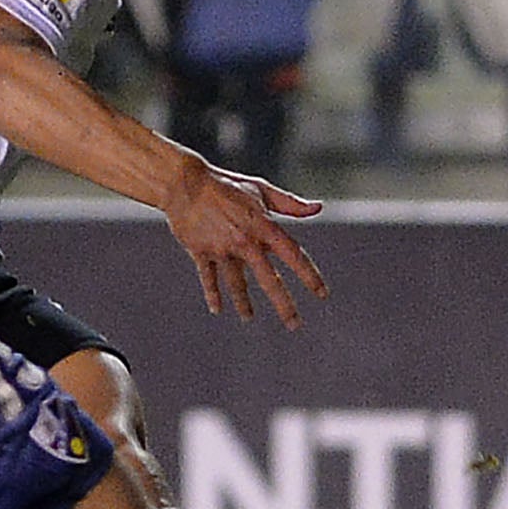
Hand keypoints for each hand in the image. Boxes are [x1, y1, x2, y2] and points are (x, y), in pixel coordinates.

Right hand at [160, 158, 328, 327]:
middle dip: (283, 304)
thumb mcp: (261, 190)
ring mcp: (221, 248)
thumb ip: (290, 204)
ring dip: (243, 303)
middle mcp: (244, 240)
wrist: (185, 183)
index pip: (293, 254)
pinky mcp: (200, 251)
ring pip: (236, 283)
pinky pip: (208, 278)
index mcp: (263, 225)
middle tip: (294, 325)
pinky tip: (218, 308)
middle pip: (268, 279)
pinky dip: (212, 293)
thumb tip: (317, 207)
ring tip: (249, 318)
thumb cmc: (227, 185)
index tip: (322, 294)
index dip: (310, 275)